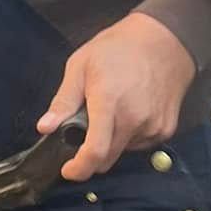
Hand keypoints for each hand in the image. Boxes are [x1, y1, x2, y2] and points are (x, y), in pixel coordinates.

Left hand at [38, 11, 196, 180]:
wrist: (165, 40)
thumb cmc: (119, 48)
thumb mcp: (81, 65)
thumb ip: (63, 100)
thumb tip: (45, 127)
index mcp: (109, 102)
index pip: (95, 151)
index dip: (79, 168)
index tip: (69, 170)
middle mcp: (134, 119)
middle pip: (107, 159)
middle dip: (91, 153)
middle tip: (88, 127)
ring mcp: (153, 126)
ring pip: (122, 151)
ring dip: (111, 141)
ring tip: (114, 109)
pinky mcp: (165, 129)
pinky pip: (139, 144)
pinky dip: (129, 136)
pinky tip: (132, 110)